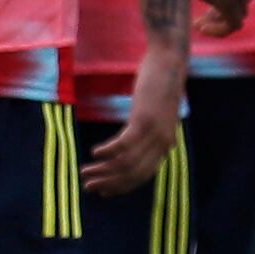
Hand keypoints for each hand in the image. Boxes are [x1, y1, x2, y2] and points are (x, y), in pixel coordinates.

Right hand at [86, 43, 184, 195]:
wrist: (170, 62)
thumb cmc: (160, 86)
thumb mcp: (158, 114)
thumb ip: (152, 131)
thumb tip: (143, 145)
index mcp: (166, 144)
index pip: (144, 175)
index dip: (122, 186)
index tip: (105, 192)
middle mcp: (163, 142)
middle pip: (133, 173)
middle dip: (109, 183)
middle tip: (89, 187)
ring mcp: (155, 132)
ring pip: (126, 162)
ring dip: (103, 170)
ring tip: (85, 172)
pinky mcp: (144, 120)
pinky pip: (122, 144)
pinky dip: (107, 151)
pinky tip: (94, 152)